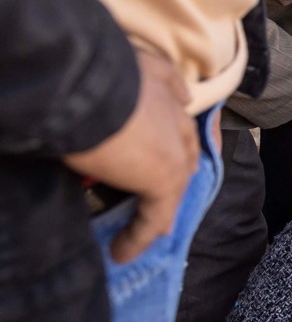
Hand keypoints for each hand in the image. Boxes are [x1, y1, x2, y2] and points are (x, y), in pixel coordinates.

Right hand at [63, 49, 198, 263]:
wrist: (81, 83)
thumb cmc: (79, 70)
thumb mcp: (97, 69)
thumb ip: (110, 80)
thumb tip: (108, 87)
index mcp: (158, 80)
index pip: (173, 108)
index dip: (170, 130)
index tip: (166, 143)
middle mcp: (173, 112)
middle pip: (182, 148)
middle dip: (174, 168)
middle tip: (158, 189)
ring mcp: (172, 147)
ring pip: (171, 184)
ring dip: (158, 208)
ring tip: (145, 231)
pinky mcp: (163, 178)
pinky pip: (155, 216)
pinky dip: (140, 236)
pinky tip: (123, 252)